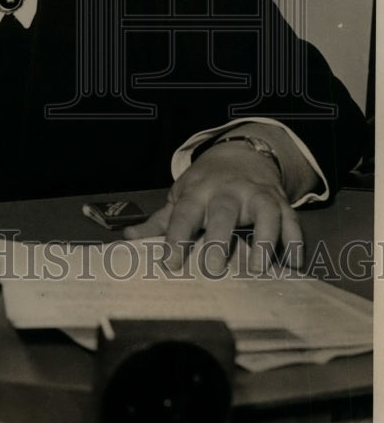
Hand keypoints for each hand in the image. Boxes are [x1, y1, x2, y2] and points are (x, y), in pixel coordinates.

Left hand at [124, 143, 303, 274]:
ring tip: (258, 268)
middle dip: (219, 236)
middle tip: (215, 266)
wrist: (240, 154)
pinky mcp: (280, 201)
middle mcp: (228, 191)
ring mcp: (257, 194)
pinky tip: (293, 265)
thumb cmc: (205, 184)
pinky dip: (294, 241)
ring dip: (264, 239)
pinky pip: (292, 219)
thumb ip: (159, 222)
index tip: (169, 262)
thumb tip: (128, 239)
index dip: (175, 237)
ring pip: (265, 212)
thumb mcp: (181, 197)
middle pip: (224, 211)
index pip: (184, 213)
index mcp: (199, 191)